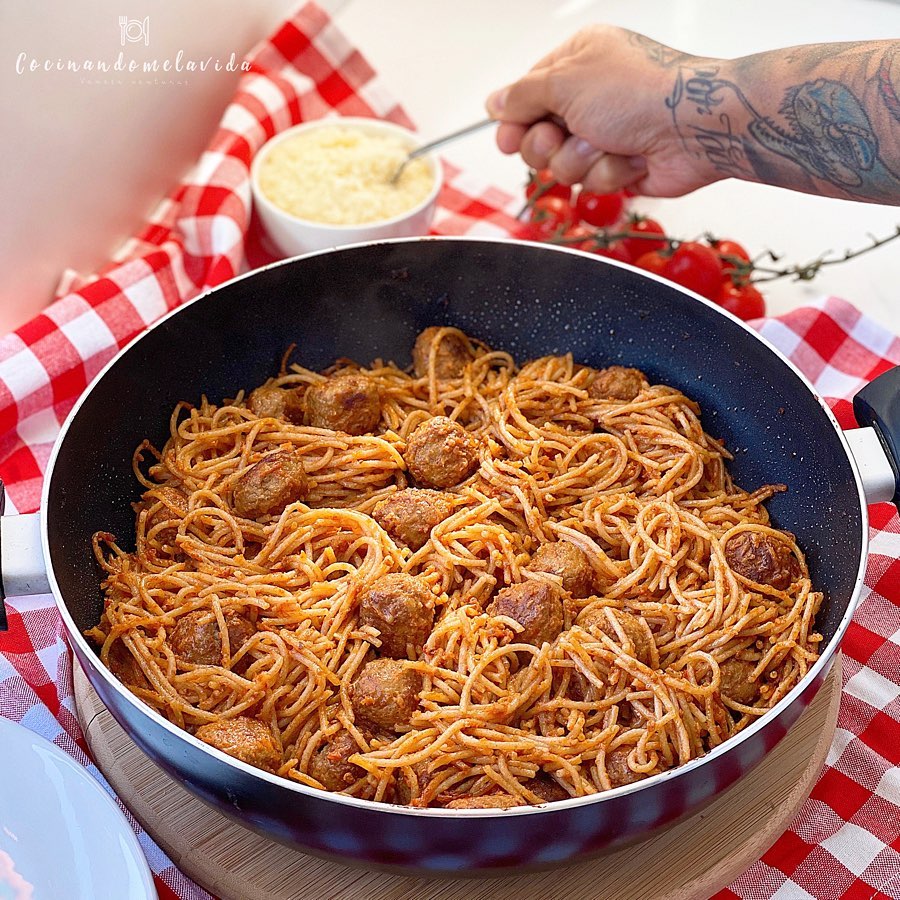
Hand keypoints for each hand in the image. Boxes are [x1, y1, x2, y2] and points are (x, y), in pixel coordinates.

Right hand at [486, 25, 721, 196]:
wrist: (694, 128)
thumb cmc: (640, 93)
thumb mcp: (564, 82)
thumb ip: (520, 95)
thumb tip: (494, 102)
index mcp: (576, 62)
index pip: (524, 96)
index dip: (515, 122)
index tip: (510, 138)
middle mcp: (589, 96)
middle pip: (537, 137)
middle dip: (549, 145)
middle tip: (567, 134)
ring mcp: (604, 133)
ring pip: (562, 165)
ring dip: (581, 160)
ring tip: (607, 143)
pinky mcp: (619, 164)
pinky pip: (592, 181)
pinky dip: (609, 173)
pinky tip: (630, 158)